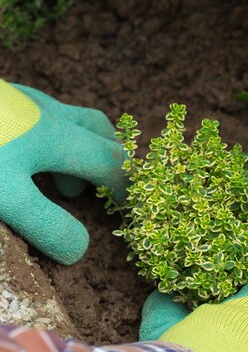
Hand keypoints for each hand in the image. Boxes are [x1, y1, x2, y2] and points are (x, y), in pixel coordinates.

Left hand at [0, 79, 125, 263]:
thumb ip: (47, 226)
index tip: (130, 214)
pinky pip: (47, 121)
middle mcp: (49, 113)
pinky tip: (27, 165)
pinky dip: (55, 146)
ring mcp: (25, 101)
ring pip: (74, 124)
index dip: (127, 190)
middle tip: (103, 197)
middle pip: (102, 133)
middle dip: (111, 165)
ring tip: (65, 188)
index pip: (112, 163)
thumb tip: (80, 250)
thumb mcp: (5, 197)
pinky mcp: (4, 101)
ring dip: (82, 154)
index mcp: (59, 136)